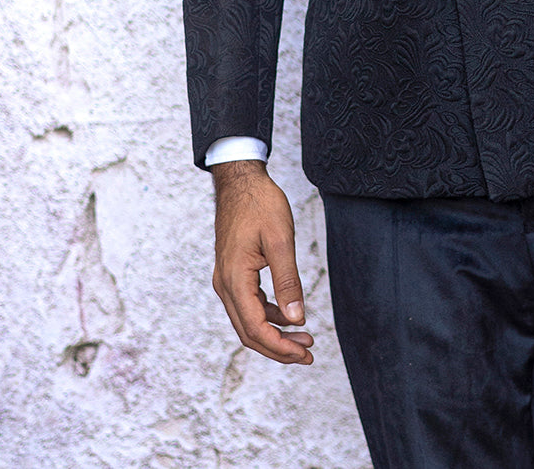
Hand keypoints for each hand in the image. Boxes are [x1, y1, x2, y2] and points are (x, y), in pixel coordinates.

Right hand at [211, 160, 313, 362]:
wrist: (240, 181)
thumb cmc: (260, 204)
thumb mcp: (280, 239)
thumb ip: (288, 280)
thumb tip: (297, 319)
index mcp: (234, 279)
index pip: (255, 328)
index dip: (280, 346)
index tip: (305, 353)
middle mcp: (225, 285)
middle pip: (249, 332)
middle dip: (278, 347)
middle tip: (308, 353)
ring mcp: (226, 280)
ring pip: (248, 321)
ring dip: (274, 334)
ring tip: (304, 338)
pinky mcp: (233, 274)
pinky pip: (249, 305)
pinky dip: (268, 316)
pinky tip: (289, 316)